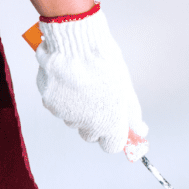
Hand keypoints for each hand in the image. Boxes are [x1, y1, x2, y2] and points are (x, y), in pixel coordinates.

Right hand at [34, 8, 149, 161]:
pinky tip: (70, 78)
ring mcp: (64, 113)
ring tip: (84, 83)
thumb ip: (131, 115)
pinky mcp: (48, 101)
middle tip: (101, 100)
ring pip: (73, 118)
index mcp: (107, 124)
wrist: (75, 42)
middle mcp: (84, 124)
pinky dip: (63, 96)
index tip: (117, 126)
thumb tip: (140, 130)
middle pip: (91, 134)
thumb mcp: (125, 89)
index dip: (115, 135)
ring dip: (79, 108)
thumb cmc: (104, 62)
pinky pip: (58, 104)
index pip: (112, 146)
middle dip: (97, 122)